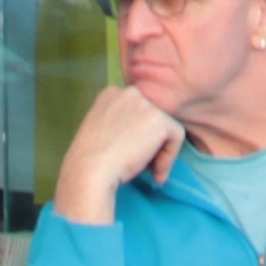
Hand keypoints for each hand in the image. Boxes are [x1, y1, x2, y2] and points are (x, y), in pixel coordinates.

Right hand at [53, 82, 181, 226]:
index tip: (130, 155)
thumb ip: (118, 124)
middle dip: (150, 141)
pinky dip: (169, 158)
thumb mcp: (100, 130)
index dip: (136, 135)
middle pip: (151, 116)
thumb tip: (140, 136)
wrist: (90, 171)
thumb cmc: (89, 160)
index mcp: (111, 93)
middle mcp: (129, 91)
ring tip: (149, 172)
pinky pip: (177, 137)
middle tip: (143, 165)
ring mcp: (145, 103)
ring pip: (165, 127)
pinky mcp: (159, 119)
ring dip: (159, 152)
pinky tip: (156, 174)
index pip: (136, 111)